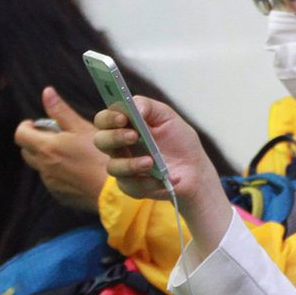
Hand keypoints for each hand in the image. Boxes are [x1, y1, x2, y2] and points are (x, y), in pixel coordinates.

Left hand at [15, 87, 108, 211]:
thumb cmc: (101, 156)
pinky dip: (60, 174)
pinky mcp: (61, 196)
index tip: (34, 124)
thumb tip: (47, 92)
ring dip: (48, 158)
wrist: (113, 190)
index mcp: (47, 147)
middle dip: (35, 141)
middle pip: (27, 151)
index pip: (20, 135)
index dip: (26, 127)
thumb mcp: (82, 128)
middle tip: (52, 137)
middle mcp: (44, 167)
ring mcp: (51, 183)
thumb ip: (61, 110)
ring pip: (41, 167)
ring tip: (70, 154)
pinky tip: (79, 171)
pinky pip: (54, 182)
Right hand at [93, 95, 234, 248]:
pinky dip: (152, 182)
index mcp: (123, 126)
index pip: (104, 119)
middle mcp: (118, 147)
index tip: (123, 117)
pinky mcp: (133, 187)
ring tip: (151, 161)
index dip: (109, 118)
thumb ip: (150, 107)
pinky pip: (134, 186)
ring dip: (131, 164)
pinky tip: (168, 177)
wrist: (195, 169)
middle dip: (115, 137)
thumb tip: (135, 108)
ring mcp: (123, 168)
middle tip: (134, 136)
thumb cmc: (178, 140)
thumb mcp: (168, 117)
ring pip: (113, 167)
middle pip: (100, 141)